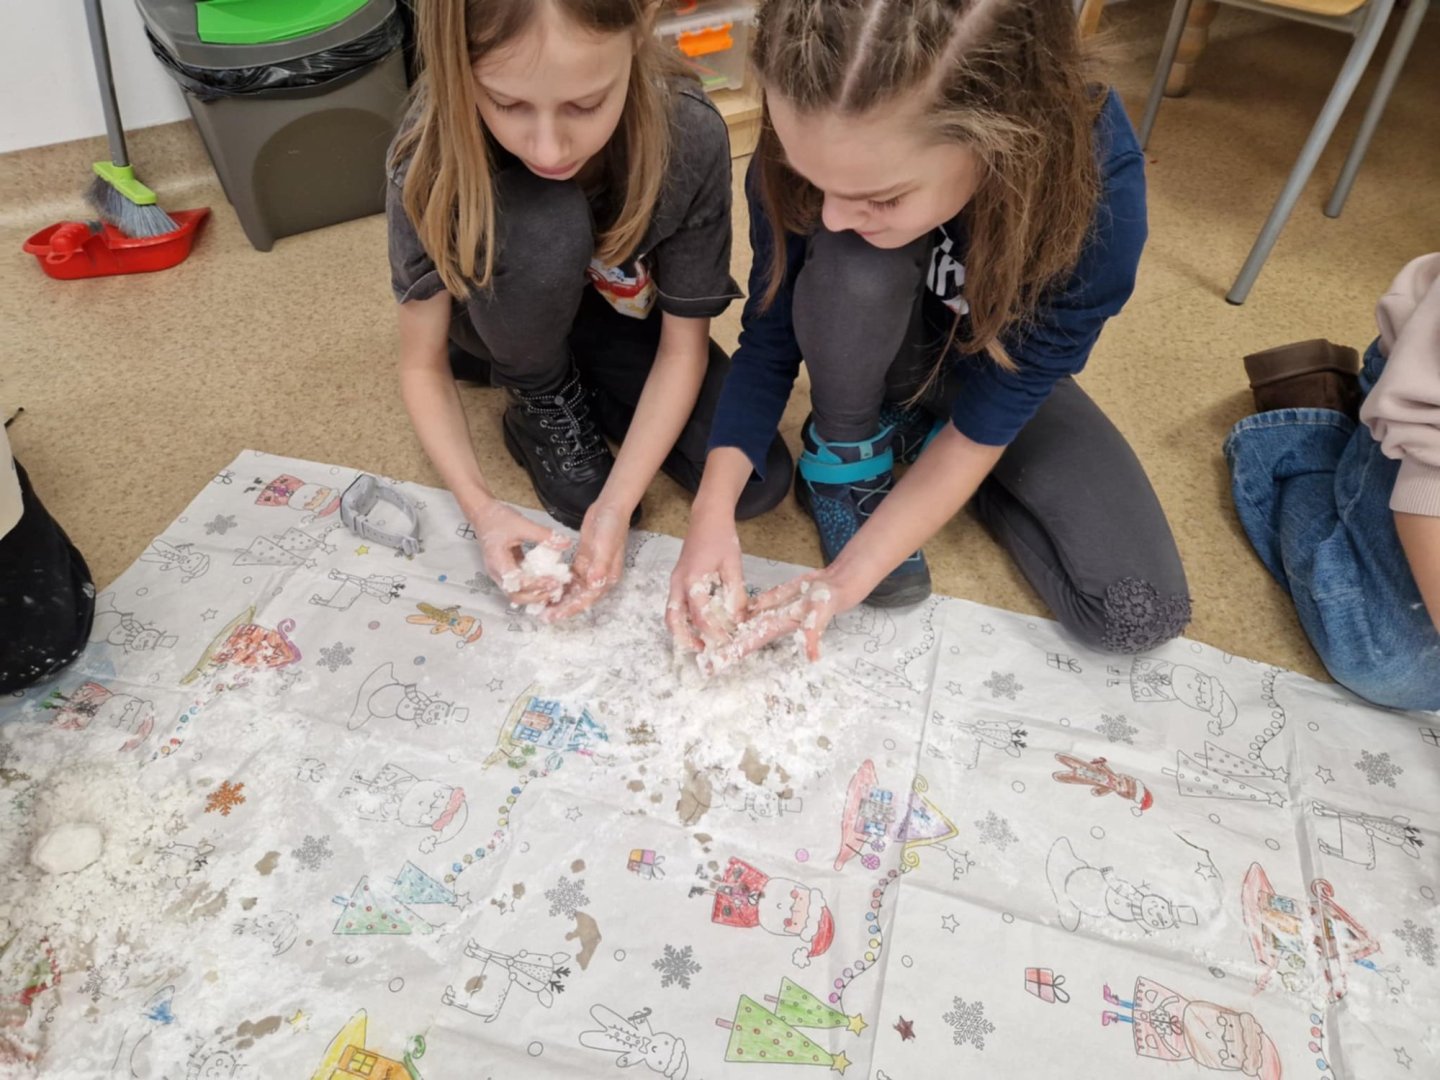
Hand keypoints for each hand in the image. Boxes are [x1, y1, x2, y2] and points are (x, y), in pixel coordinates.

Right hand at [469, 502, 571, 607]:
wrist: (483, 514)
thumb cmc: (497, 518)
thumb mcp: (522, 524)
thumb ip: (544, 535)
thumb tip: (565, 543)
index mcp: (498, 562)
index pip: (517, 582)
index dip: (536, 585)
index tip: (553, 582)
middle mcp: (497, 572)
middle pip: (515, 595)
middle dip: (536, 596)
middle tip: (555, 590)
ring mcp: (501, 573)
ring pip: (517, 593)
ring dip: (535, 594)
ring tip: (553, 589)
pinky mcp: (508, 570)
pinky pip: (520, 584)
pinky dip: (533, 586)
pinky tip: (547, 581)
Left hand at [542, 500, 630, 620]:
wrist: (610, 507)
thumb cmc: (611, 525)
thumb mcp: (606, 544)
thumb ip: (601, 565)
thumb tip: (594, 584)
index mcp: (608, 577)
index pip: (588, 597)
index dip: (572, 607)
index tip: (556, 615)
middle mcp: (600, 577)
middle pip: (580, 597)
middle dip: (563, 607)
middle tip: (544, 616)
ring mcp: (591, 569)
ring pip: (573, 589)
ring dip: (560, 598)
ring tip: (542, 607)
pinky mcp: (583, 561)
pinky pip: (570, 578)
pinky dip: (559, 584)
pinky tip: (546, 589)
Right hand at [666, 507, 748, 651]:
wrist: (707, 518)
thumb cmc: (721, 538)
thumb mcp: (734, 566)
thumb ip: (735, 594)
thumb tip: (739, 619)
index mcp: (692, 579)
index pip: (700, 615)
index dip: (713, 631)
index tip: (726, 641)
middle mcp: (678, 583)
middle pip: (673, 619)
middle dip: (685, 638)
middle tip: (703, 649)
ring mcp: (675, 582)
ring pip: (671, 613)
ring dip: (682, 631)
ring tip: (701, 641)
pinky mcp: (678, 581)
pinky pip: (676, 605)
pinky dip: (684, 619)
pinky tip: (700, 623)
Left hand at [696, 569, 851, 674]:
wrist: (833, 587)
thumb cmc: (827, 602)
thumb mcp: (819, 615)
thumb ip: (813, 635)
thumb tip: (813, 658)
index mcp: (774, 628)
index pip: (746, 645)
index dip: (730, 655)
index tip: (712, 666)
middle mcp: (768, 624)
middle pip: (738, 640)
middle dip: (721, 651)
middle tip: (700, 663)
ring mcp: (767, 612)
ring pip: (740, 626)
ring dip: (724, 635)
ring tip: (703, 643)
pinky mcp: (770, 600)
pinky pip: (747, 609)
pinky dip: (733, 613)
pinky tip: (718, 614)